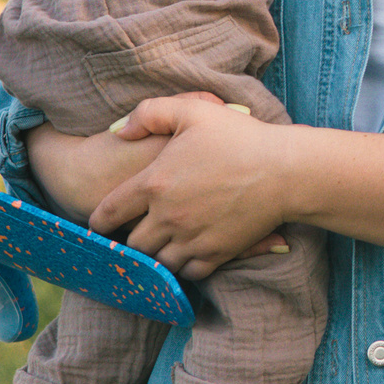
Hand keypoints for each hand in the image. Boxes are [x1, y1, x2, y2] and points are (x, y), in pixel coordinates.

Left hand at [90, 96, 297, 280]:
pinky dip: (183, 266)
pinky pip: (187, 272)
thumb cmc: (240, 137)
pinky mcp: (216, 253)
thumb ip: (149, 113)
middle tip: (133, 233)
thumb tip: (120, 131)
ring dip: (156, 254)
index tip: (100, 224)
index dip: (99, 221)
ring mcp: (192, 238)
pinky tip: (186, 253)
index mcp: (155, 182)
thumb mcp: (193, 111)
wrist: (285, 169)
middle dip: (129, 239)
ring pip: (157, 261)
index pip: (109, 212)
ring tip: (159, 244)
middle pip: (132, 243)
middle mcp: (168, 216)